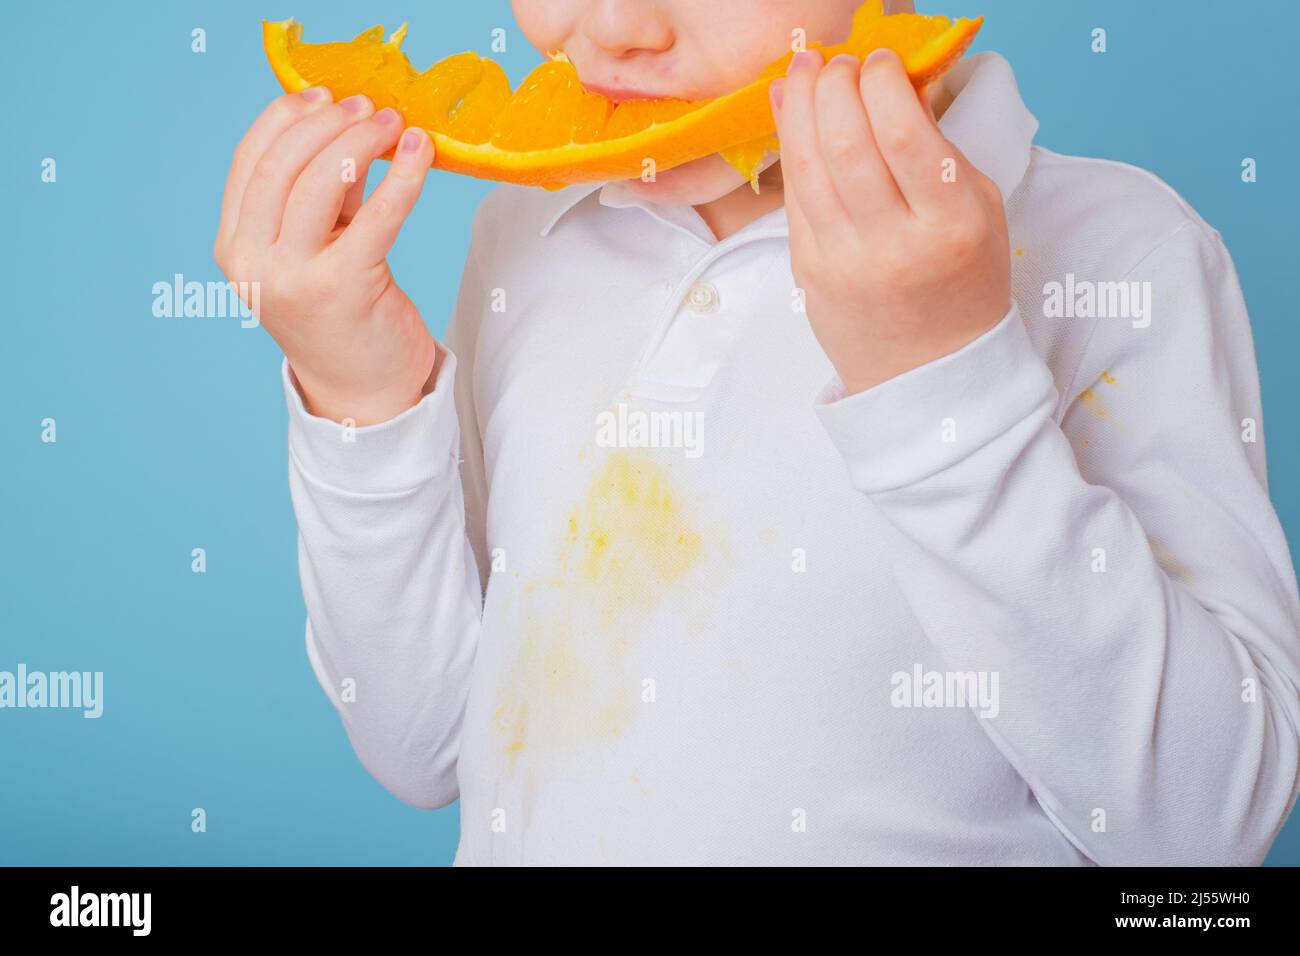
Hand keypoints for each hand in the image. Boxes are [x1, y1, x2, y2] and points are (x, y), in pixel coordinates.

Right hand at [214, 88, 440, 424]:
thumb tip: (352, 126)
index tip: (323, 94)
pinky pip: (376, 216)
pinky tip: (421, 153)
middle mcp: (254, 263)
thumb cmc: (343, 313)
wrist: (363, 392)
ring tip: (396, 124)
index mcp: (235, 248)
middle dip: (329, 124)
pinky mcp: (342, 289)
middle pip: (283, 166)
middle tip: (371, 107)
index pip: (249, 161)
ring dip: (362, 141)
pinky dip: (402, 177)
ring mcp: (293, 278)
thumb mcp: (318, 248)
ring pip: (321, 183)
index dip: (285, 118)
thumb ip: (322, 197)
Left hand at [770, 48, 1010, 394]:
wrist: (927, 373)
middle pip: (845, 143)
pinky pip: (792, 195)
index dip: (881, 82)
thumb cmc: (962, 282)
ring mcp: (842, 261)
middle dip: (834, 85)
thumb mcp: (978, 210)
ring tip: (805, 68)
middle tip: (838, 61)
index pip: (902, 135)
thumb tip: (893, 81)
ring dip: (799, 105)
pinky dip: (788, 144)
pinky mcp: (806, 270)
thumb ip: (938, 146)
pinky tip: (788, 109)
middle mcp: (892, 245)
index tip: (880, 59)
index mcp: (949, 225)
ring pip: (807, 166)